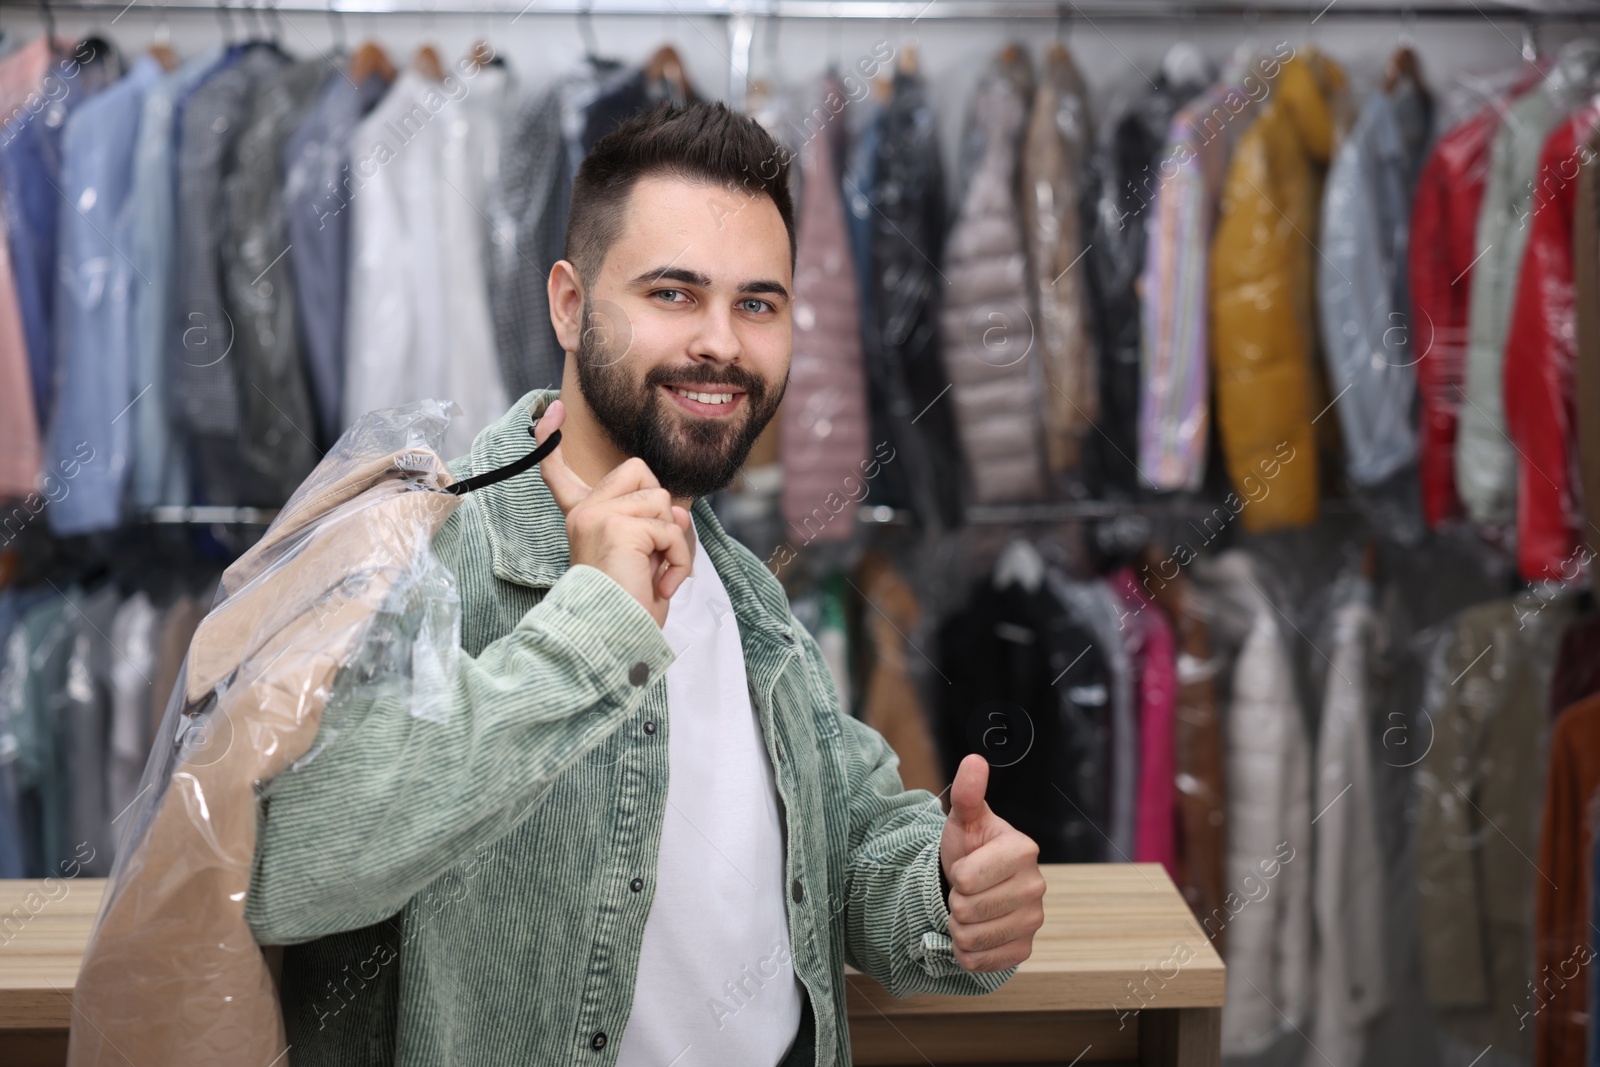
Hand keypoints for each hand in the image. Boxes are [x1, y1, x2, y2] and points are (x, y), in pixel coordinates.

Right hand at [536, 399, 694, 626]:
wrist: (613, 635)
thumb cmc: (626, 605)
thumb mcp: (641, 555)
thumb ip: (651, 523)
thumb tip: (674, 509)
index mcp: (582, 516)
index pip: (560, 471)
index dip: (552, 440)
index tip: (551, 412)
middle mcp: (584, 512)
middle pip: (640, 472)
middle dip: (659, 508)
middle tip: (651, 550)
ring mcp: (599, 516)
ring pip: (662, 501)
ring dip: (673, 541)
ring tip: (656, 572)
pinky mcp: (619, 526)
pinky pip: (671, 528)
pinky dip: (678, 558)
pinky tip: (660, 582)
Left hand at [939, 753, 1044, 972]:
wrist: (974, 884)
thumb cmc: (970, 849)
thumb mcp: (964, 820)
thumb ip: (969, 793)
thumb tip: (974, 759)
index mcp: (1024, 850)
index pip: (966, 879)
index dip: (955, 875)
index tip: (964, 866)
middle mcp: (1036, 886)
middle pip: (967, 910)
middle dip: (955, 902)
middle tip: (964, 891)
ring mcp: (1034, 920)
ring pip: (971, 938)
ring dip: (959, 928)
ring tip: (968, 910)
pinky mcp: (1025, 949)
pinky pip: (982, 962)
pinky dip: (968, 953)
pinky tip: (975, 932)